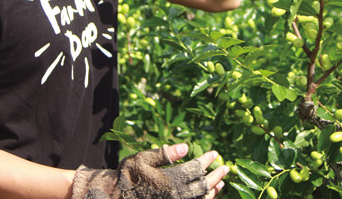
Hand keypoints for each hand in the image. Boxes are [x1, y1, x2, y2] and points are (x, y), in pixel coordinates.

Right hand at [71, 143, 228, 198]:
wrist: (115, 197)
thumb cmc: (128, 175)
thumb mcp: (143, 159)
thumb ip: (165, 154)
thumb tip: (186, 147)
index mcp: (170, 181)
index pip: (196, 169)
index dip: (206, 160)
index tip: (214, 153)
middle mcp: (176, 195)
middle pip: (203, 185)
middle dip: (216, 175)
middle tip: (226, 167)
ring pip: (201, 198)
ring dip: (213, 189)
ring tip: (222, 181)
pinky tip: (209, 193)